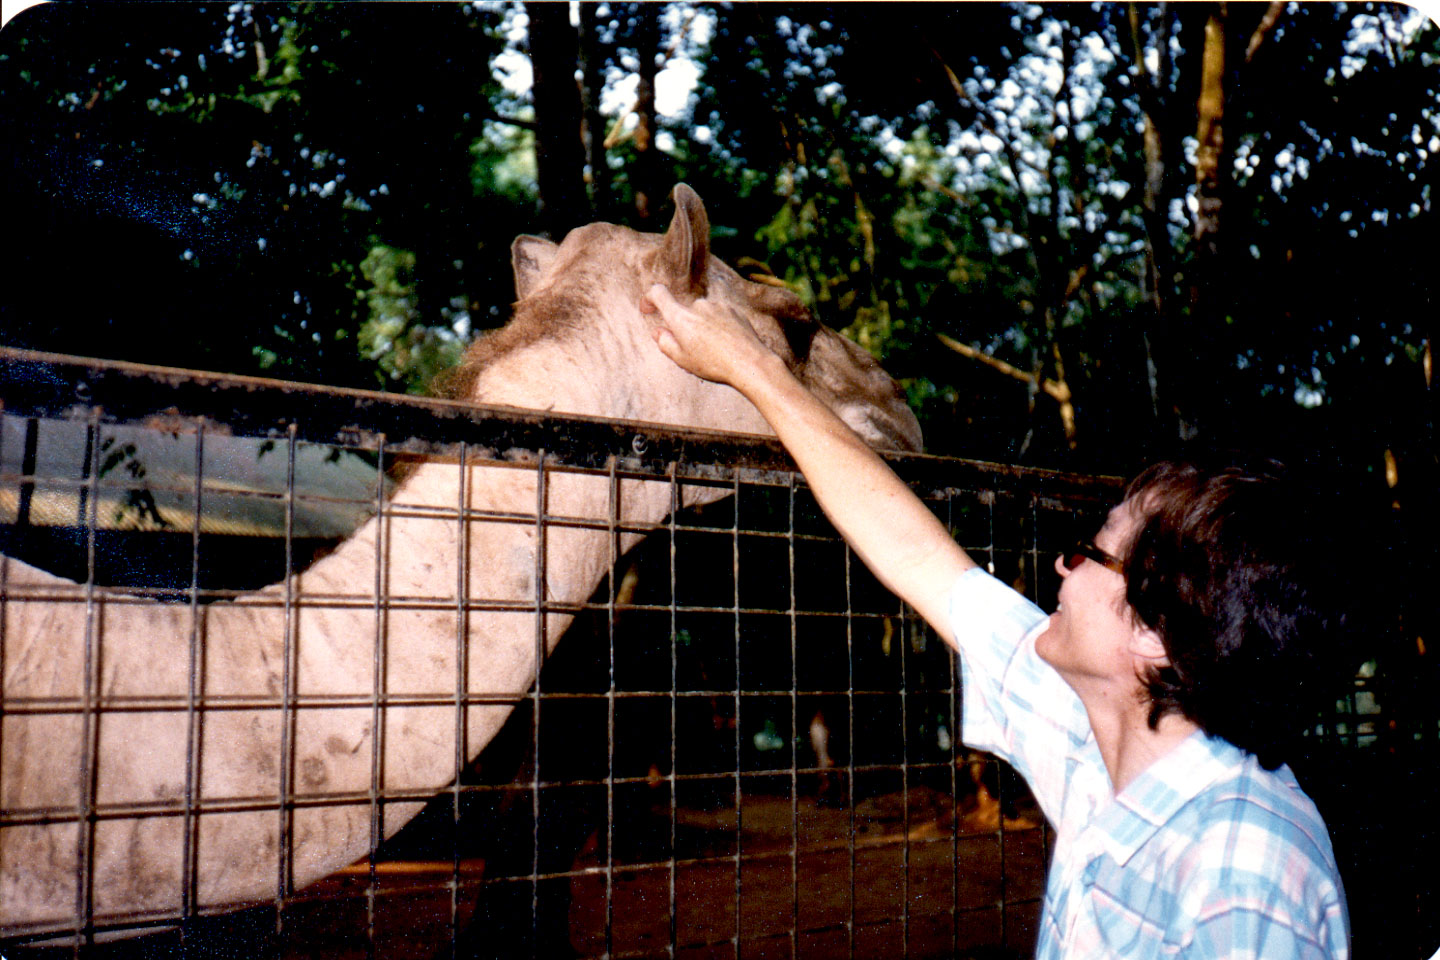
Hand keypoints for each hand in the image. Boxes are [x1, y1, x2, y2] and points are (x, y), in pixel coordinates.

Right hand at [643, 284, 772, 386]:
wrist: (750, 362)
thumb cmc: (714, 364)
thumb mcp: (682, 360)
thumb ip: (665, 342)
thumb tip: (659, 331)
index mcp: (681, 317)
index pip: (658, 293)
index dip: (649, 298)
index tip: (648, 309)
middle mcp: (698, 305)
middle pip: (683, 311)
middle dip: (684, 326)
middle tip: (694, 349)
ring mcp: (717, 305)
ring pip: (702, 314)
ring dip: (702, 326)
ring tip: (714, 349)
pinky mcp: (733, 309)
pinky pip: (718, 315)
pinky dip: (717, 326)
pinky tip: (726, 343)